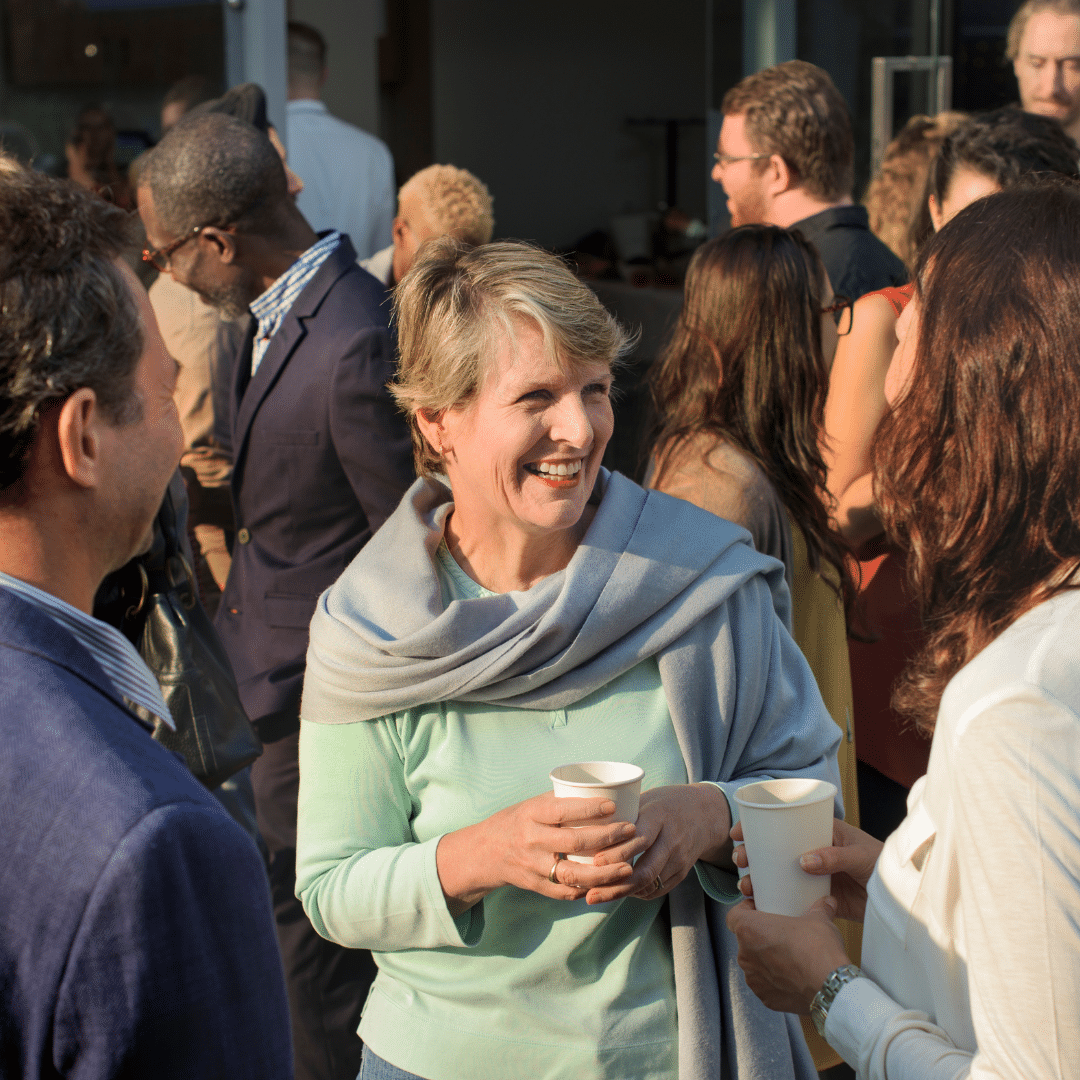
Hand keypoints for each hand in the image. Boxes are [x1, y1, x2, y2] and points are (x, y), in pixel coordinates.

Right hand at [436, 792, 637, 913]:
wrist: (485, 852)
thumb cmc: (518, 820)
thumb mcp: (532, 805)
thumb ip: (561, 802)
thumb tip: (602, 792)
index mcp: (531, 814)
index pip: (562, 811)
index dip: (589, 808)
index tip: (613, 805)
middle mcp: (531, 840)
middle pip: (573, 842)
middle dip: (607, 837)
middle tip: (631, 831)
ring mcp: (533, 866)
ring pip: (573, 874)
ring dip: (603, 873)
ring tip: (627, 867)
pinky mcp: (535, 886)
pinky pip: (565, 892)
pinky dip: (588, 889)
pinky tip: (607, 884)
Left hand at [584, 784, 731, 904]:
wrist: (705, 813)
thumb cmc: (664, 803)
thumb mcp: (645, 799)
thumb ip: (621, 815)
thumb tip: (584, 829)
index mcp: (660, 816)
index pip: (639, 839)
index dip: (617, 853)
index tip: (594, 862)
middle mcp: (673, 839)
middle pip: (645, 870)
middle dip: (616, 885)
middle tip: (591, 893)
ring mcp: (680, 858)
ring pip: (650, 884)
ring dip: (623, 893)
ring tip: (598, 895)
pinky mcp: (683, 872)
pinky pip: (658, 889)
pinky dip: (637, 894)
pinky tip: (619, 892)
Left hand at [726, 896, 849, 1014]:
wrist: (831, 987)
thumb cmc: (818, 949)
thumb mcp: (819, 919)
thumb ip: (819, 908)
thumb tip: (828, 901)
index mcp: (749, 930)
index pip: (733, 916)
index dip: (745, 911)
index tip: (760, 910)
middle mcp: (745, 956)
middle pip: (745, 941)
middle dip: (760, 937)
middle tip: (780, 934)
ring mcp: (754, 980)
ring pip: (755, 964)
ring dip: (766, 960)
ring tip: (788, 957)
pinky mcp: (765, 999)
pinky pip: (766, 985)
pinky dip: (775, 981)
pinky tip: (793, 977)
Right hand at [731, 817, 881, 922]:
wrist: (902, 900)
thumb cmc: (885, 866)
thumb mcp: (861, 855)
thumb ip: (834, 857)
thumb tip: (802, 862)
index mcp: (822, 832)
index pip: (785, 822)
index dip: (759, 824)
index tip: (738, 831)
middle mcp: (813, 851)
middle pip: (775, 849)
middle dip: (752, 853)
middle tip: (740, 860)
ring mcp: (814, 875)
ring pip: (779, 874)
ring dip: (759, 877)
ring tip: (746, 885)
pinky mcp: (818, 898)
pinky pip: (792, 897)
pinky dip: (775, 899)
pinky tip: (760, 904)